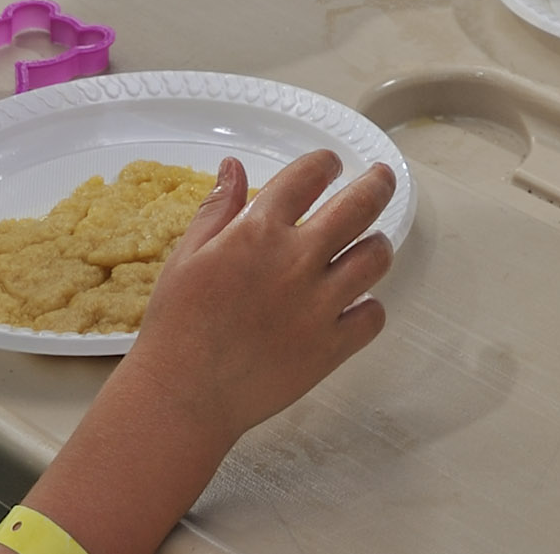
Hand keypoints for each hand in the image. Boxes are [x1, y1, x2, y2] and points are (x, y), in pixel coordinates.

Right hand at [119, 150, 396, 445]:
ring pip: (376, 258)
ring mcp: (319, 305)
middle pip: (360, 206)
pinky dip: (370, 308)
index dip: (324, 163)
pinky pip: (373, 317)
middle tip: (382, 179)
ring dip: (376, 246)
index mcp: (259, 231)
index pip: (309, 175)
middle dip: (377, 184)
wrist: (182, 396)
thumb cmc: (177, 326)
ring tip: (371, 245)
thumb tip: (233, 166)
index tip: (329, 165)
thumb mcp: (186, 257)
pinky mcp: (331, 347)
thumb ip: (217, 208)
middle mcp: (297, 260)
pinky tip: (357, 305)